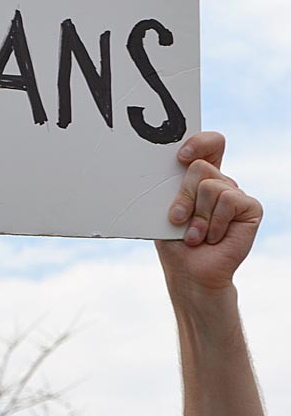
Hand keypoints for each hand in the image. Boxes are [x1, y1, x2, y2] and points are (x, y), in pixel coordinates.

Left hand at [156, 131, 261, 291]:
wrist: (191, 272)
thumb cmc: (175, 242)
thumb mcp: (165, 209)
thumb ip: (171, 185)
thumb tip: (168, 166)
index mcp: (200, 178)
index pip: (209, 144)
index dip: (199, 142)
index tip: (181, 157)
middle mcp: (220, 182)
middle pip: (201, 166)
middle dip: (184, 196)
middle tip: (178, 219)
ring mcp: (236, 194)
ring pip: (211, 186)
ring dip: (198, 216)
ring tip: (195, 235)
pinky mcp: (250, 208)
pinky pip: (228, 200)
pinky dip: (214, 222)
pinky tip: (213, 237)